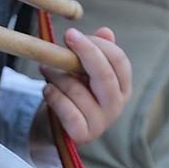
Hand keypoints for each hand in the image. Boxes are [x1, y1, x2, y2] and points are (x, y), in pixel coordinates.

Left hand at [39, 27, 131, 145]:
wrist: (54, 127)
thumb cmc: (72, 94)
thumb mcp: (83, 71)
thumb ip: (95, 53)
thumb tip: (106, 32)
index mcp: (122, 88)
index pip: (119, 61)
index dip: (98, 45)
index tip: (75, 35)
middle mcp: (116, 106)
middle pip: (105, 75)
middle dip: (85, 52)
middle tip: (67, 35)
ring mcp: (101, 123)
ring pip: (78, 91)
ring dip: (58, 75)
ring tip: (46, 69)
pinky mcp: (83, 135)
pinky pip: (68, 111)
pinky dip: (54, 96)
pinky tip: (47, 89)